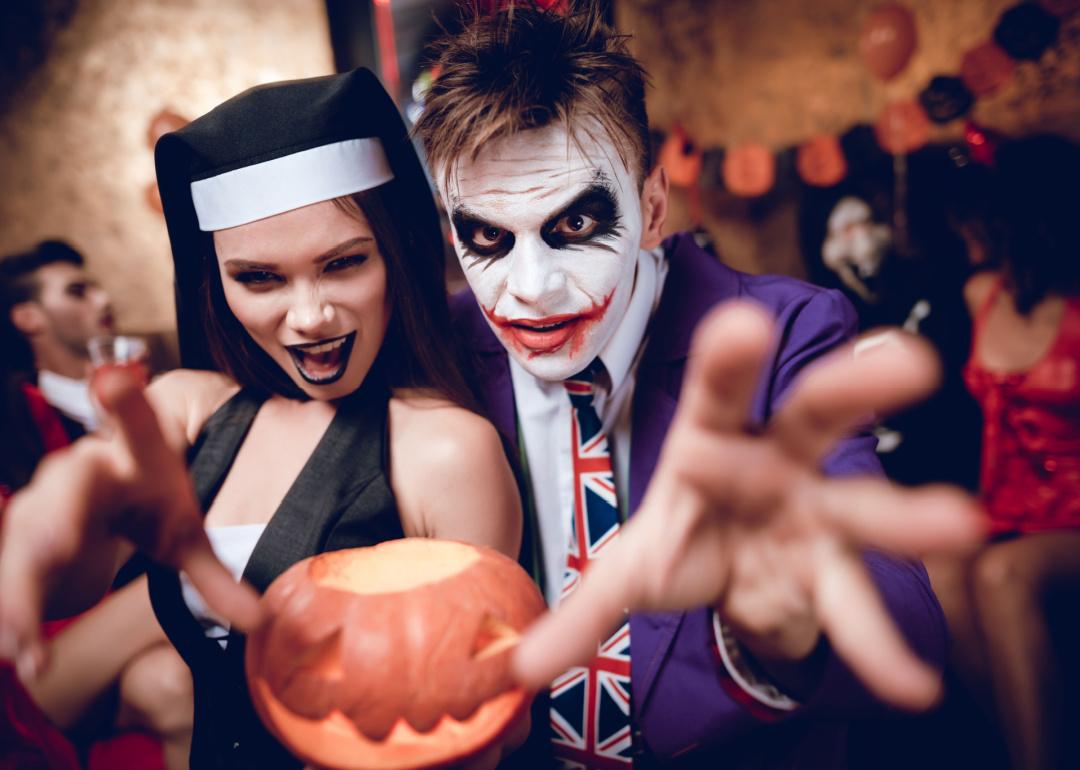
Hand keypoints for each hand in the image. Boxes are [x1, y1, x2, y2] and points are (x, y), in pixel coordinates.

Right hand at [0, 368, 260, 678]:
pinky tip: (25, 655)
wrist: (105, 497)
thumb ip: (219, 579)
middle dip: (58, 514)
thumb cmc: (149, 505)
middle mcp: (84, 470)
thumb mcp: (185, 537)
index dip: (125, 401)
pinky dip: (17, 614)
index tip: (113, 379)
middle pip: (68, 486)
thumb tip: (264, 621)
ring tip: (29, 644)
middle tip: (56, 545)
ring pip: (29, 536)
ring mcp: (46, 498)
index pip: (136, 423)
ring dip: (24, 592)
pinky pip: (13, 571)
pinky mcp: (22, 533)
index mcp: (136, 456)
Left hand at [513, 302, 984, 709]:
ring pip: (861, 503)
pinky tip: (911, 684)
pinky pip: (856, 603)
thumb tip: (512, 665)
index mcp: (711, 442)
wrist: (733, 575)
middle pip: (811, 417)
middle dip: (849, 390)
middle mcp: (775, 464)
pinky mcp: (833, 569)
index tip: (744, 322)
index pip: (719, 394)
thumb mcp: (628, 571)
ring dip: (906, 514)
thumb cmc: (685, 541)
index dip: (730, 360)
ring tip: (959, 524)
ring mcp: (814, 513)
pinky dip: (878, 642)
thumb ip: (581, 612)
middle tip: (904, 362)